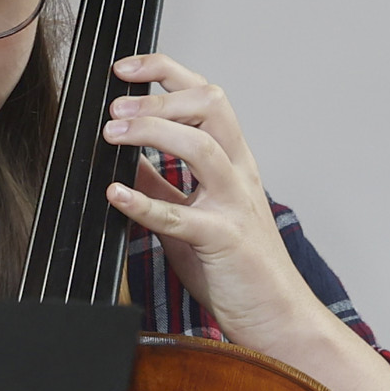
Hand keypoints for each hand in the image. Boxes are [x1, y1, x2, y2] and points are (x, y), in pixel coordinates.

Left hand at [100, 53, 389, 390]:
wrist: (277, 321)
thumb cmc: (236, 271)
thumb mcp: (193, 217)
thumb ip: (165, 188)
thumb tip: (125, 161)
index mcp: (235, 163)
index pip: (207, 96)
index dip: (167, 73)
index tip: (126, 69)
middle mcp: (240, 175)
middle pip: (211, 106)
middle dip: (159, 96)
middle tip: (115, 107)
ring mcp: (235, 206)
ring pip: (201, 147)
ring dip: (151, 132)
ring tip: (112, 133)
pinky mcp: (224, 242)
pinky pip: (181, 215)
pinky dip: (143, 201)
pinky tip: (115, 193)